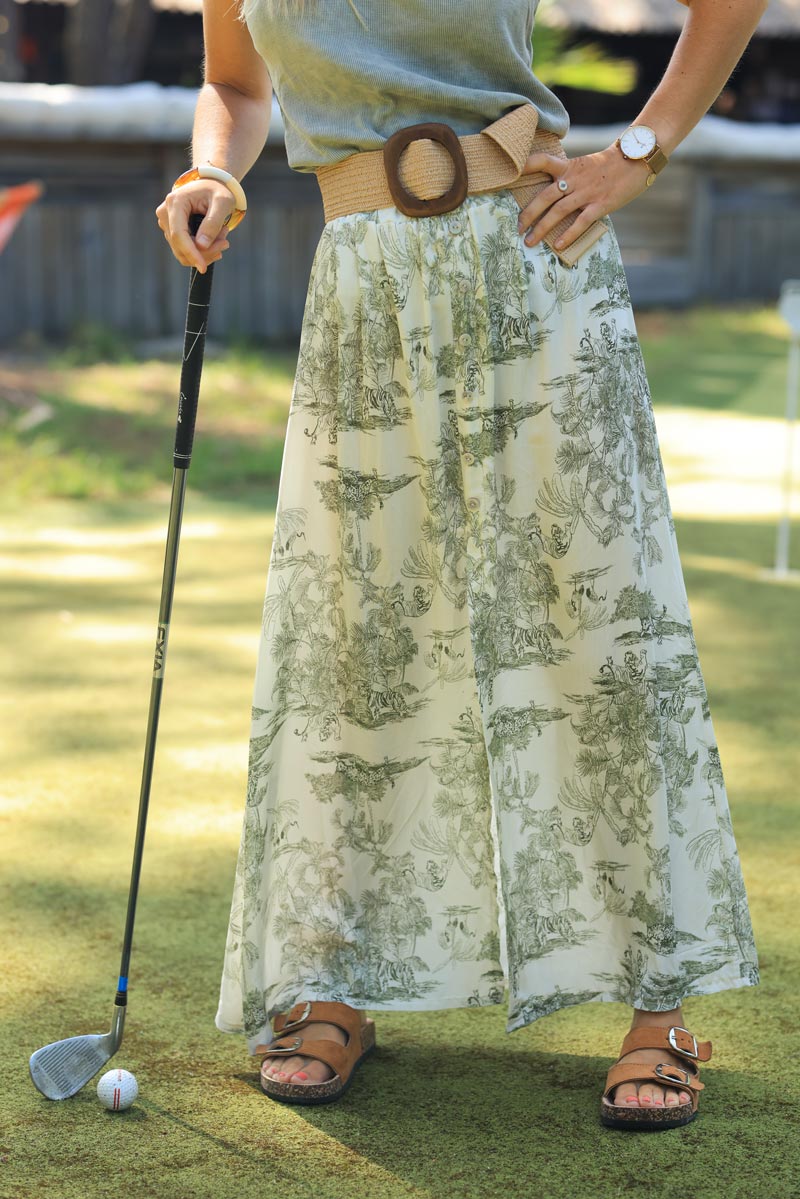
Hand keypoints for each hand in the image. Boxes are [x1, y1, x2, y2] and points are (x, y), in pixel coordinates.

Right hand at [155, 179, 235, 272]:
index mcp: (176, 202)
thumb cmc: (218, 191)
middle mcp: (165, 213)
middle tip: (225, 243)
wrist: (211, 185)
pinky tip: (215, 241)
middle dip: (204, 252)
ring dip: (205, 251)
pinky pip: (184, 249)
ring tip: (222, 237)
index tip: (203, 268)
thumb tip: (201, 246)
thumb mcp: (222, 203)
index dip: (191, 253)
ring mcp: (166, 222)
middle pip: (180, 246)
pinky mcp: (171, 230)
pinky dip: (201, 250)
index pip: (179, 235)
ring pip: (182, 251)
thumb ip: (213, 223)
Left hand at [516, 144, 652, 252]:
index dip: (526, 166)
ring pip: (558, 211)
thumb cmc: (609, 166)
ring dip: (542, 228)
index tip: (511, 175)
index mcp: (569, 166)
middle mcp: (574, 179)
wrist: (636, 160)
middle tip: (518, 227)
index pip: (543, 161)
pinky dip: (568, 235)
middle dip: (529, 213)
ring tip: (530, 241)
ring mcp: (587, 192)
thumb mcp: (584, 165)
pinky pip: (580, 222)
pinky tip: (557, 246)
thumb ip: (568, 177)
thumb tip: (551, 192)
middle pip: (545, 196)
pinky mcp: (600, 204)